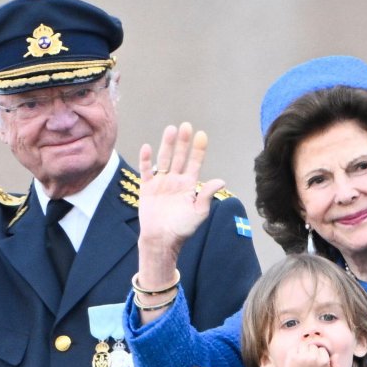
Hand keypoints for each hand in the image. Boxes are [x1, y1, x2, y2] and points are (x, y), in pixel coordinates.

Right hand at [137, 123, 224, 260]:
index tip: (201, 134)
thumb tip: (221, 180)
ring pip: (164, 159)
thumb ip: (207, 195)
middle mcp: (175, 181)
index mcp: (189, 185)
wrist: (161, 240)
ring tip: (170, 130)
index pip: (195, 163)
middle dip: (183, 142)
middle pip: (179, 157)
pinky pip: (145, 171)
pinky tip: (147, 147)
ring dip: (167, 145)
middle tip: (186, 126)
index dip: (198, 149)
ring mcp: (160, 183)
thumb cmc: (182, 229)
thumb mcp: (199, 212)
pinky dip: (145, 159)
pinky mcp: (147, 188)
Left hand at [280, 342, 334, 366]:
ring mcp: (302, 357)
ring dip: (302, 351)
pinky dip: (294, 352)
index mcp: (324, 362)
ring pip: (304, 345)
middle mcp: (314, 358)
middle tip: (307, 363)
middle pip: (313, 346)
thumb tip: (336, 354)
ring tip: (301, 361)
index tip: (314, 364)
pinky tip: (294, 361)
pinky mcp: (292, 357)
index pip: (322, 350)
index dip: (319, 356)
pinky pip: (294, 347)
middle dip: (311, 352)